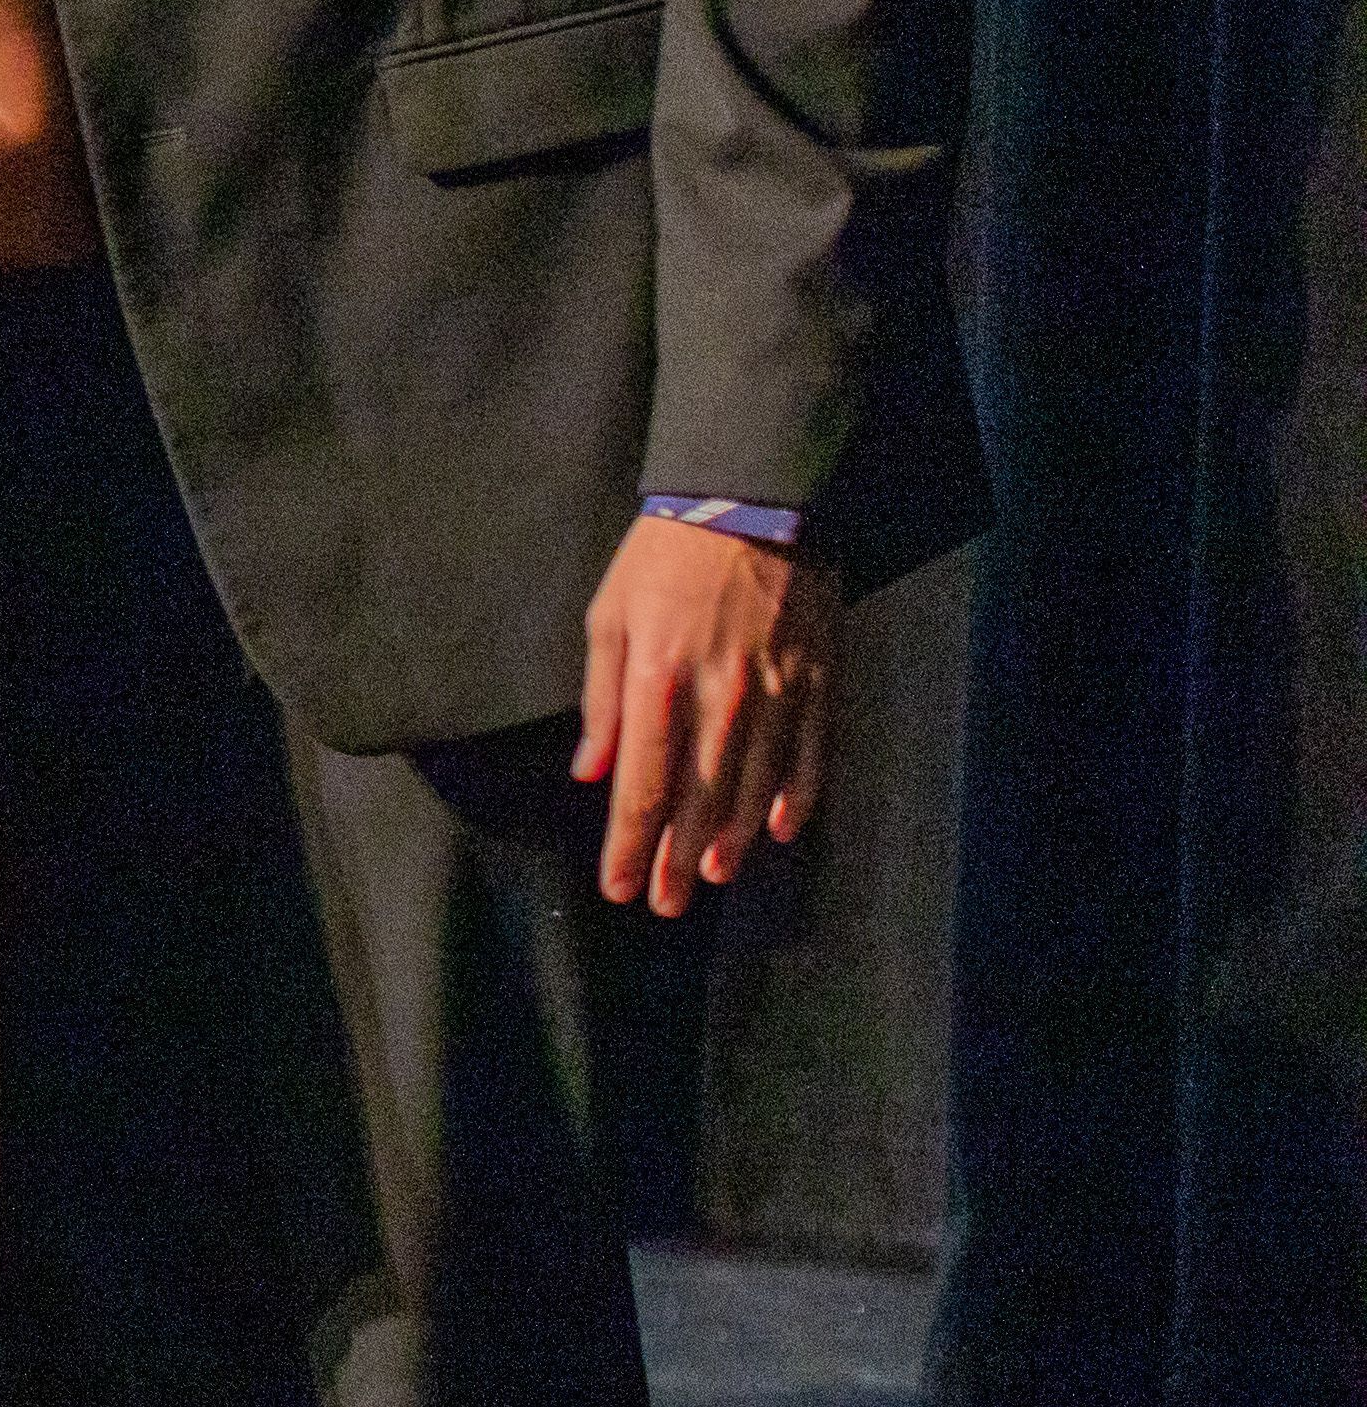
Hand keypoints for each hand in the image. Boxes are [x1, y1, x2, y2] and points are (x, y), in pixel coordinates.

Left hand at [577, 513, 834, 914]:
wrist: (753, 502)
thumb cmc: (665, 558)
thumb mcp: (609, 617)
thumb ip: (602, 702)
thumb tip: (591, 772)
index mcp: (658, 684)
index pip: (641, 788)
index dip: (630, 846)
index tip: (621, 887)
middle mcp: (718, 703)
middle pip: (696, 803)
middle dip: (675, 859)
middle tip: (664, 904)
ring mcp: (774, 697)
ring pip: (751, 791)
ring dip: (728, 841)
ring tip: (709, 878)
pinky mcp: (815, 684)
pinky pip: (808, 757)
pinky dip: (793, 799)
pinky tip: (777, 830)